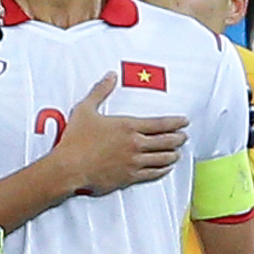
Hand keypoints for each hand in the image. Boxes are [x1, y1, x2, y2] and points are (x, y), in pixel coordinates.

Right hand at [55, 74, 187, 196]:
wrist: (69, 167)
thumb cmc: (75, 139)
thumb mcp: (85, 109)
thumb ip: (100, 91)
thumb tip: (111, 76)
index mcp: (128, 126)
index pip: (160, 123)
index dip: (175, 122)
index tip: (184, 121)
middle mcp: (135, 144)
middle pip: (166, 141)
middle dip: (178, 138)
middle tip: (184, 136)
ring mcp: (133, 162)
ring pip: (162, 158)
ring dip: (172, 154)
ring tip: (177, 152)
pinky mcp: (129, 177)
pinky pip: (152, 174)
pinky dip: (162, 170)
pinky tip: (166, 168)